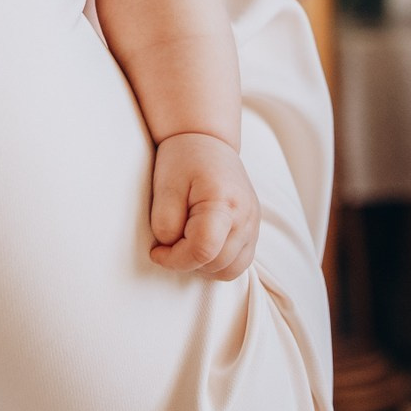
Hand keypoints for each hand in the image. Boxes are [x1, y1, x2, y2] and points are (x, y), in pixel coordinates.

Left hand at [148, 132, 259, 279]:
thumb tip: (171, 250)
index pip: (203, 250)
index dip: (175, 259)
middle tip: (168, 243)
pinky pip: (238, 263)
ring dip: (203, 266)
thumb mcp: (165, 186)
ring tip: (186, 243)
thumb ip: (165, 223)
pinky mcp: (253, 230)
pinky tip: (201, 245)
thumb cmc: (183, 159)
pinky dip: (218, 263)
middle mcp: (246, 216)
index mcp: (224, 201)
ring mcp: (253, 225)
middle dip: (187, 262)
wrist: (207, 140)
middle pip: (217, 264)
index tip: (157, 250)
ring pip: (230, 270)